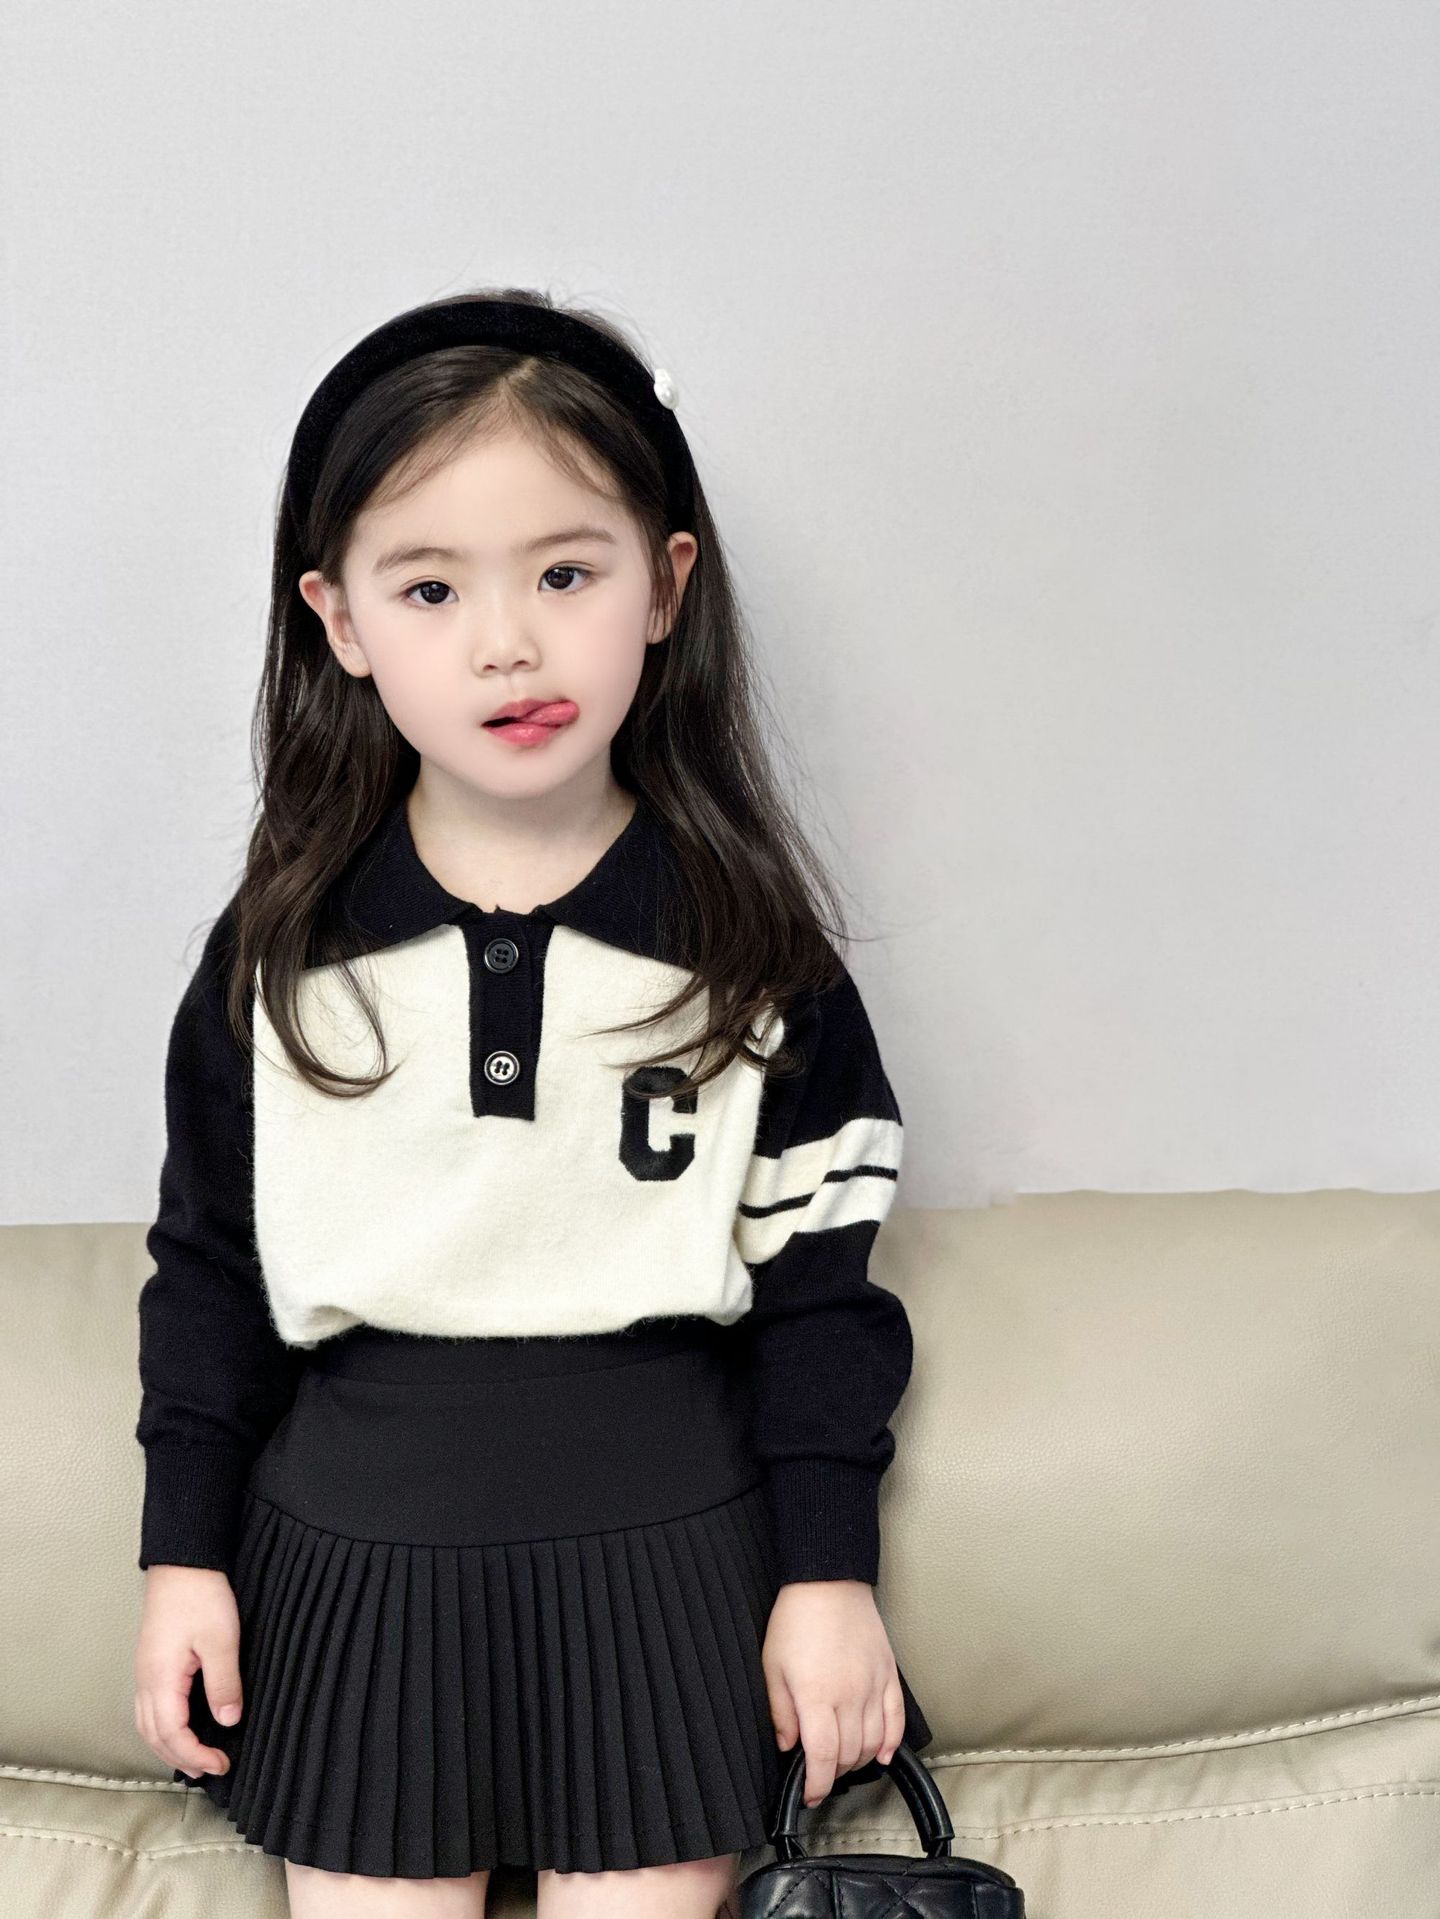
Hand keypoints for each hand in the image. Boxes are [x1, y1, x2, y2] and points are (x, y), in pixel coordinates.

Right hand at [134, 1565, 242, 1780]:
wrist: (183, 1561)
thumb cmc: (202, 1596)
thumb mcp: (221, 1640)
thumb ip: (224, 1684)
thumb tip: (228, 1722)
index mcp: (161, 1679)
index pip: (172, 1734)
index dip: (196, 1755)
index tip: (222, 1764)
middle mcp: (145, 1680)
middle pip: (154, 1736)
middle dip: (182, 1759)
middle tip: (211, 1770)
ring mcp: (144, 1671)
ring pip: (147, 1724)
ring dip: (168, 1747)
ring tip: (194, 1759)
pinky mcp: (150, 1662)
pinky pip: (148, 1708)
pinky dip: (162, 1728)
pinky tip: (180, 1727)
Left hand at [761, 1579, 906, 1807]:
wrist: (828, 1579)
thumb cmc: (796, 1619)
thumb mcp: (772, 1665)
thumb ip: (780, 1711)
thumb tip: (788, 1746)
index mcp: (817, 1696)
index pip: (823, 1758)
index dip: (817, 1785)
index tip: (810, 1795)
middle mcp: (850, 1696)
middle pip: (850, 1755)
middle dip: (834, 1773)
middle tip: (821, 1773)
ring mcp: (873, 1685)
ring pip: (874, 1743)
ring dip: (859, 1761)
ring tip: (843, 1761)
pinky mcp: (889, 1674)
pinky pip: (896, 1718)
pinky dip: (891, 1742)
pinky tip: (883, 1754)